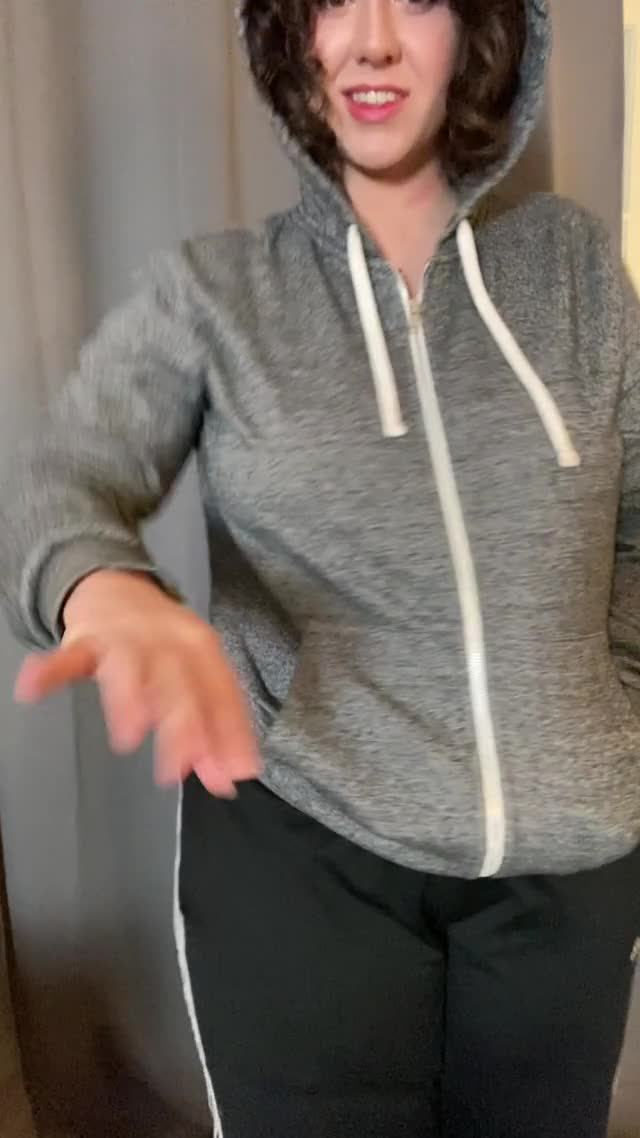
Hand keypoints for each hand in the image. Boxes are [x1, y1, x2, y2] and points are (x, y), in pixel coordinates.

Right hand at [14, 570, 260, 796]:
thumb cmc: (164, 645)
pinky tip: (32, 687)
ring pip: (128, 667)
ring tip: (130, 736)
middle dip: (183, 726)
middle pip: (177, 683)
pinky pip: (66, 657)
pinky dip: (49, 671)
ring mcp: (123, 639)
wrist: (118, 586)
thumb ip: (213, 727)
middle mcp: (166, 641)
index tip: (231, 773)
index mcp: (199, 648)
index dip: (228, 732)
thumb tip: (229, 778)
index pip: (219, 692)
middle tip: (181, 768)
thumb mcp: (196, 676)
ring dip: (129, 699)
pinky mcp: (84, 641)